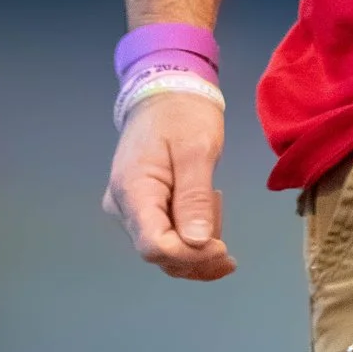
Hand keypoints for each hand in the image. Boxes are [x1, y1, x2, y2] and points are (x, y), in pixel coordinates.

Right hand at [104, 91, 233, 280]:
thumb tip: (197, 243)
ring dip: (196, 254)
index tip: (223, 249)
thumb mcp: (197, 150)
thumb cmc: (182, 115)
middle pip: (158, 254)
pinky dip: (190, 244)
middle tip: (229, 246)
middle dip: (197, 257)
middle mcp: (123, 207)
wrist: (164, 94)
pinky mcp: (140, 210)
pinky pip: (164, 238)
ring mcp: (129, 210)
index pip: (154, 245)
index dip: (190, 256)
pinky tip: (211, 233)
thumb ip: (195, 198)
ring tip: (220, 227)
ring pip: (162, 252)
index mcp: (133, 190)